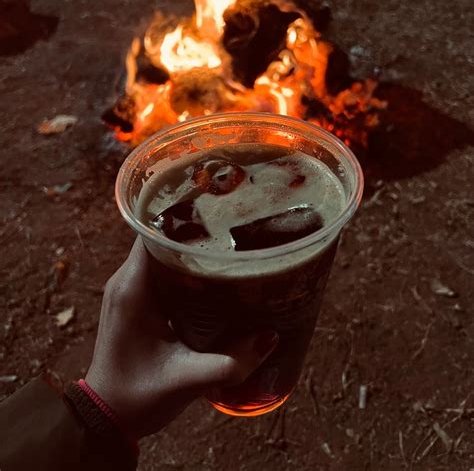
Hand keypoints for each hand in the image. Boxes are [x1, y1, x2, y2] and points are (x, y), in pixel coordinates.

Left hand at [85, 238, 277, 438]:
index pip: (152, 233)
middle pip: (158, 238)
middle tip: (229, 228)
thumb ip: (231, 361)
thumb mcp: (188, 379)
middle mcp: (125, 282)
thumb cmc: (138, 397)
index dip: (180, 218)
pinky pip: (157, 271)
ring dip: (186, 249)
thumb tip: (271, 337)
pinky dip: (180, 267)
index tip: (213, 211)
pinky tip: (209, 274)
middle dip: (191, 231)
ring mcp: (127, 291)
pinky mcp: (133, 302)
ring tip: (224, 245)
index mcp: (133, 289)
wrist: (106, 417)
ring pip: (158, 254)